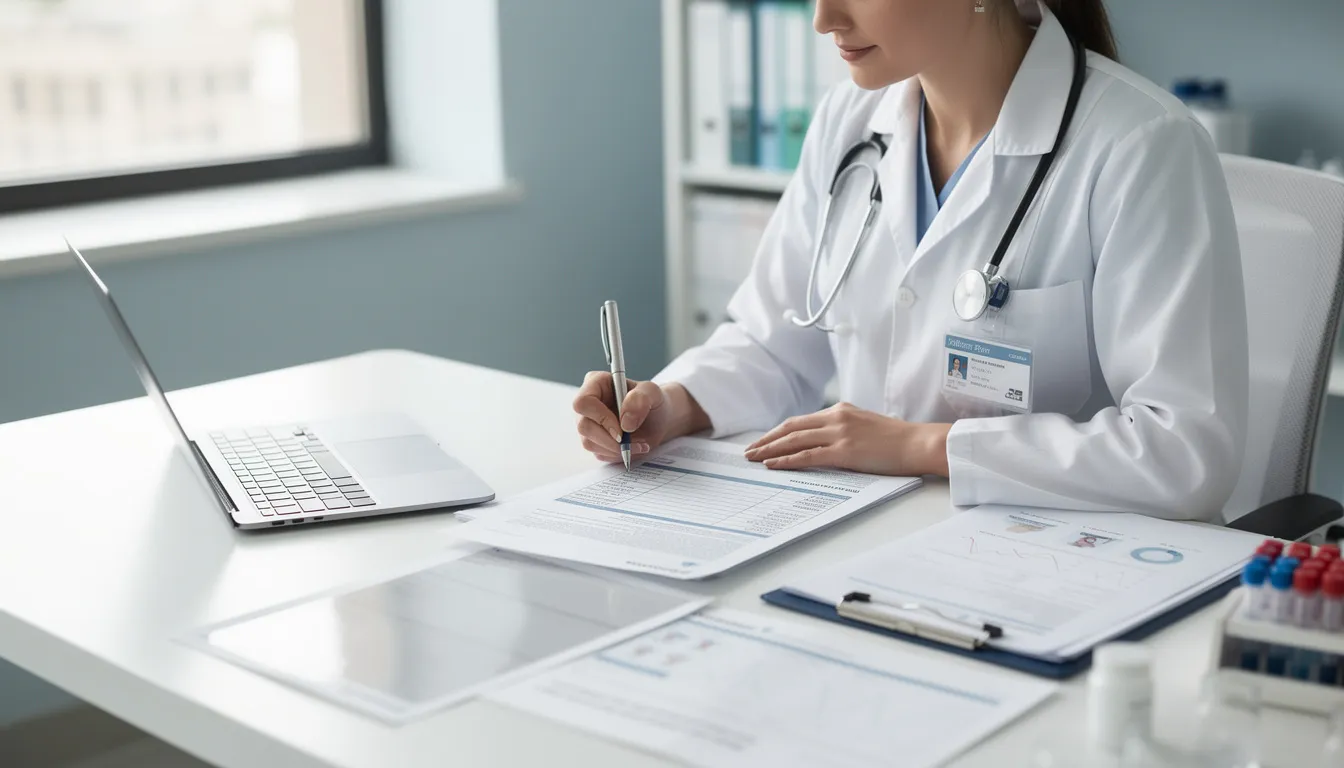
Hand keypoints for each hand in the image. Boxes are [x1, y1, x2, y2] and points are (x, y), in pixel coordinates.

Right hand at [572, 373, 673, 463]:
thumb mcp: (653, 393)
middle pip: (584, 426)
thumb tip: (625, 422)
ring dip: (616, 449)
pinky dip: (618, 454)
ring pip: (589, 442)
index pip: (583, 402)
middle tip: (630, 442)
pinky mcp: (594, 440)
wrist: (658, 419)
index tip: (622, 430)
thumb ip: (641, 400)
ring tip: (639, 444)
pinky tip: (633, 447)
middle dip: (609, 439)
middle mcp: (588, 403)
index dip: (600, 418)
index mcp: (596, 383)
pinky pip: (599, 452)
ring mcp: (589, 423)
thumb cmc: (653, 401)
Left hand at [743, 403, 951, 475]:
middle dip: (767, 440)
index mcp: (840, 410)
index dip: (778, 431)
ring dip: (770, 450)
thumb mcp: (866, 425)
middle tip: (748, 450)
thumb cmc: (897, 439)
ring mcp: (839, 434)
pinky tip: (772, 465)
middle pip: (791, 428)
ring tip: (753, 458)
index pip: (800, 420)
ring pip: (794, 440)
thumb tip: (827, 441)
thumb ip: (844, 428)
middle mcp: (836, 418)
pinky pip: (808, 456)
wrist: (918, 443)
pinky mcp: (844, 451)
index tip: (763, 440)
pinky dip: (787, 460)